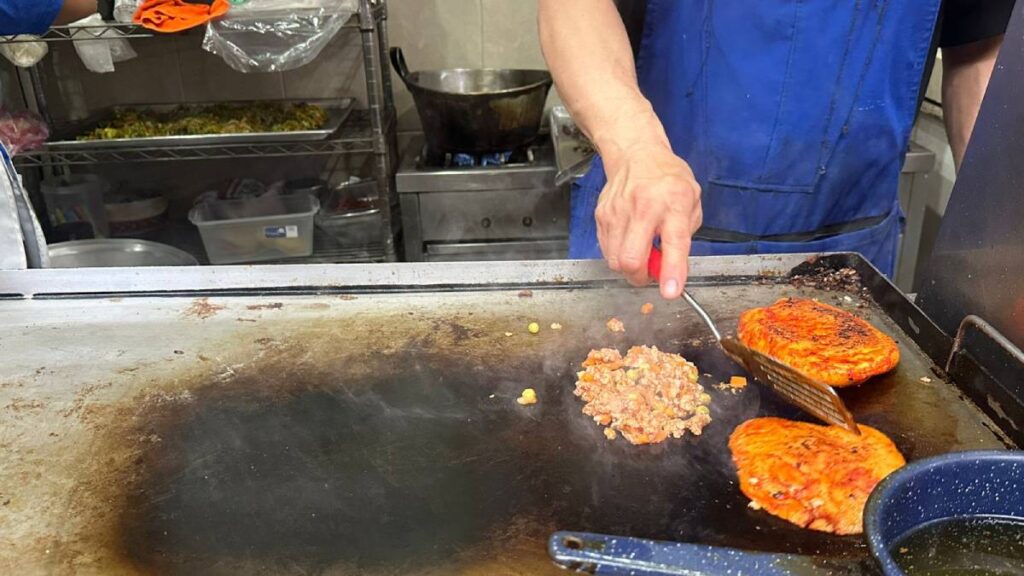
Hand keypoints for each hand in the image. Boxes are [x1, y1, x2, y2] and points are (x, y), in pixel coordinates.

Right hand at [596, 143, 701, 298]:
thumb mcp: (691, 203)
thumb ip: (684, 237)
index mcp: (674, 202)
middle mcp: (643, 207)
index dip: (671, 271)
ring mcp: (617, 212)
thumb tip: (671, 270)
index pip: (673, 242)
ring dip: (629, 267)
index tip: (670, 292)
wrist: (636, 155)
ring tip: (640, 251)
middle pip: (631, 260)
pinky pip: (606, 251)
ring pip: (615, 261)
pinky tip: (629, 240)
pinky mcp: (601, 217)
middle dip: (641, 277)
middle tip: (651, 271)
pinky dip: (618, 254)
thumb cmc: (668, 180)